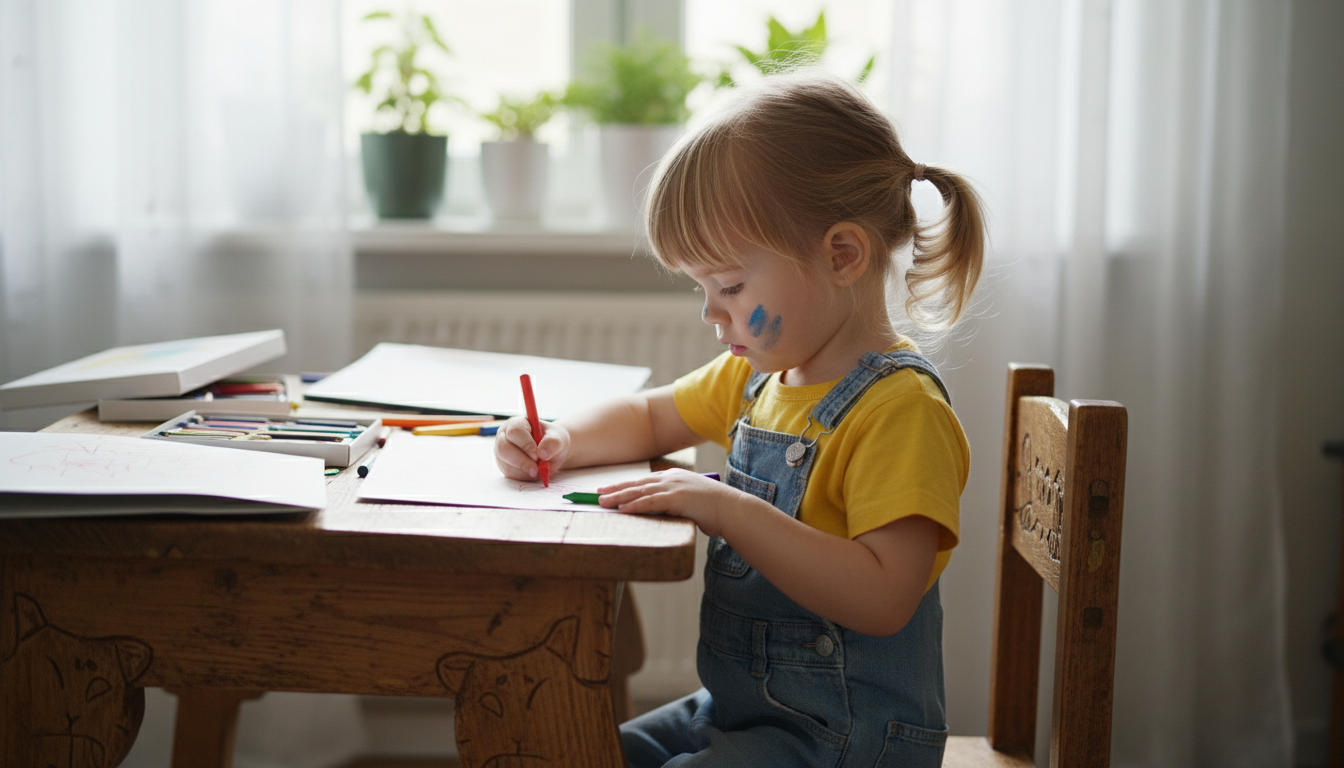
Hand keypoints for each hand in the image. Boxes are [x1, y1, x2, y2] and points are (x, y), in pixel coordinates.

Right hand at [494, 416, 570, 480]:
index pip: (515, 432)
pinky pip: (510, 473)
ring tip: (539, 470)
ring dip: (524, 470)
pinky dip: (523, 476)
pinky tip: (533, 472)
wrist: (551, 451)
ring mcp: (501, 451)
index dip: (525, 444)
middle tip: (535, 470)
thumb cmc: (552, 440)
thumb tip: (542, 453)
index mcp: (516, 423)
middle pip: (504, 449)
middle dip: (521, 461)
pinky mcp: (504, 465)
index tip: (537, 455)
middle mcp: (504, 436)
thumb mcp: (558, 438)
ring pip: (506, 464)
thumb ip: (552, 443)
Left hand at [596, 469, 745, 536]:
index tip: (608, 489)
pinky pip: (650, 502)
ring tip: (602, 502)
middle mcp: (671, 478)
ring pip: (640, 491)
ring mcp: (674, 487)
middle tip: (597, 494)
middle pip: (637, 483)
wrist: (731, 509)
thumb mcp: (690, 500)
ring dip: (619, 497)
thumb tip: (661, 512)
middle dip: (615, 489)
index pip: (643, 480)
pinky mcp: (677, 498)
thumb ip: (673, 503)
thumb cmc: (713, 509)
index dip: (624, 485)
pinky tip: (622, 508)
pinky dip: (634, 504)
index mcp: (673, 477)